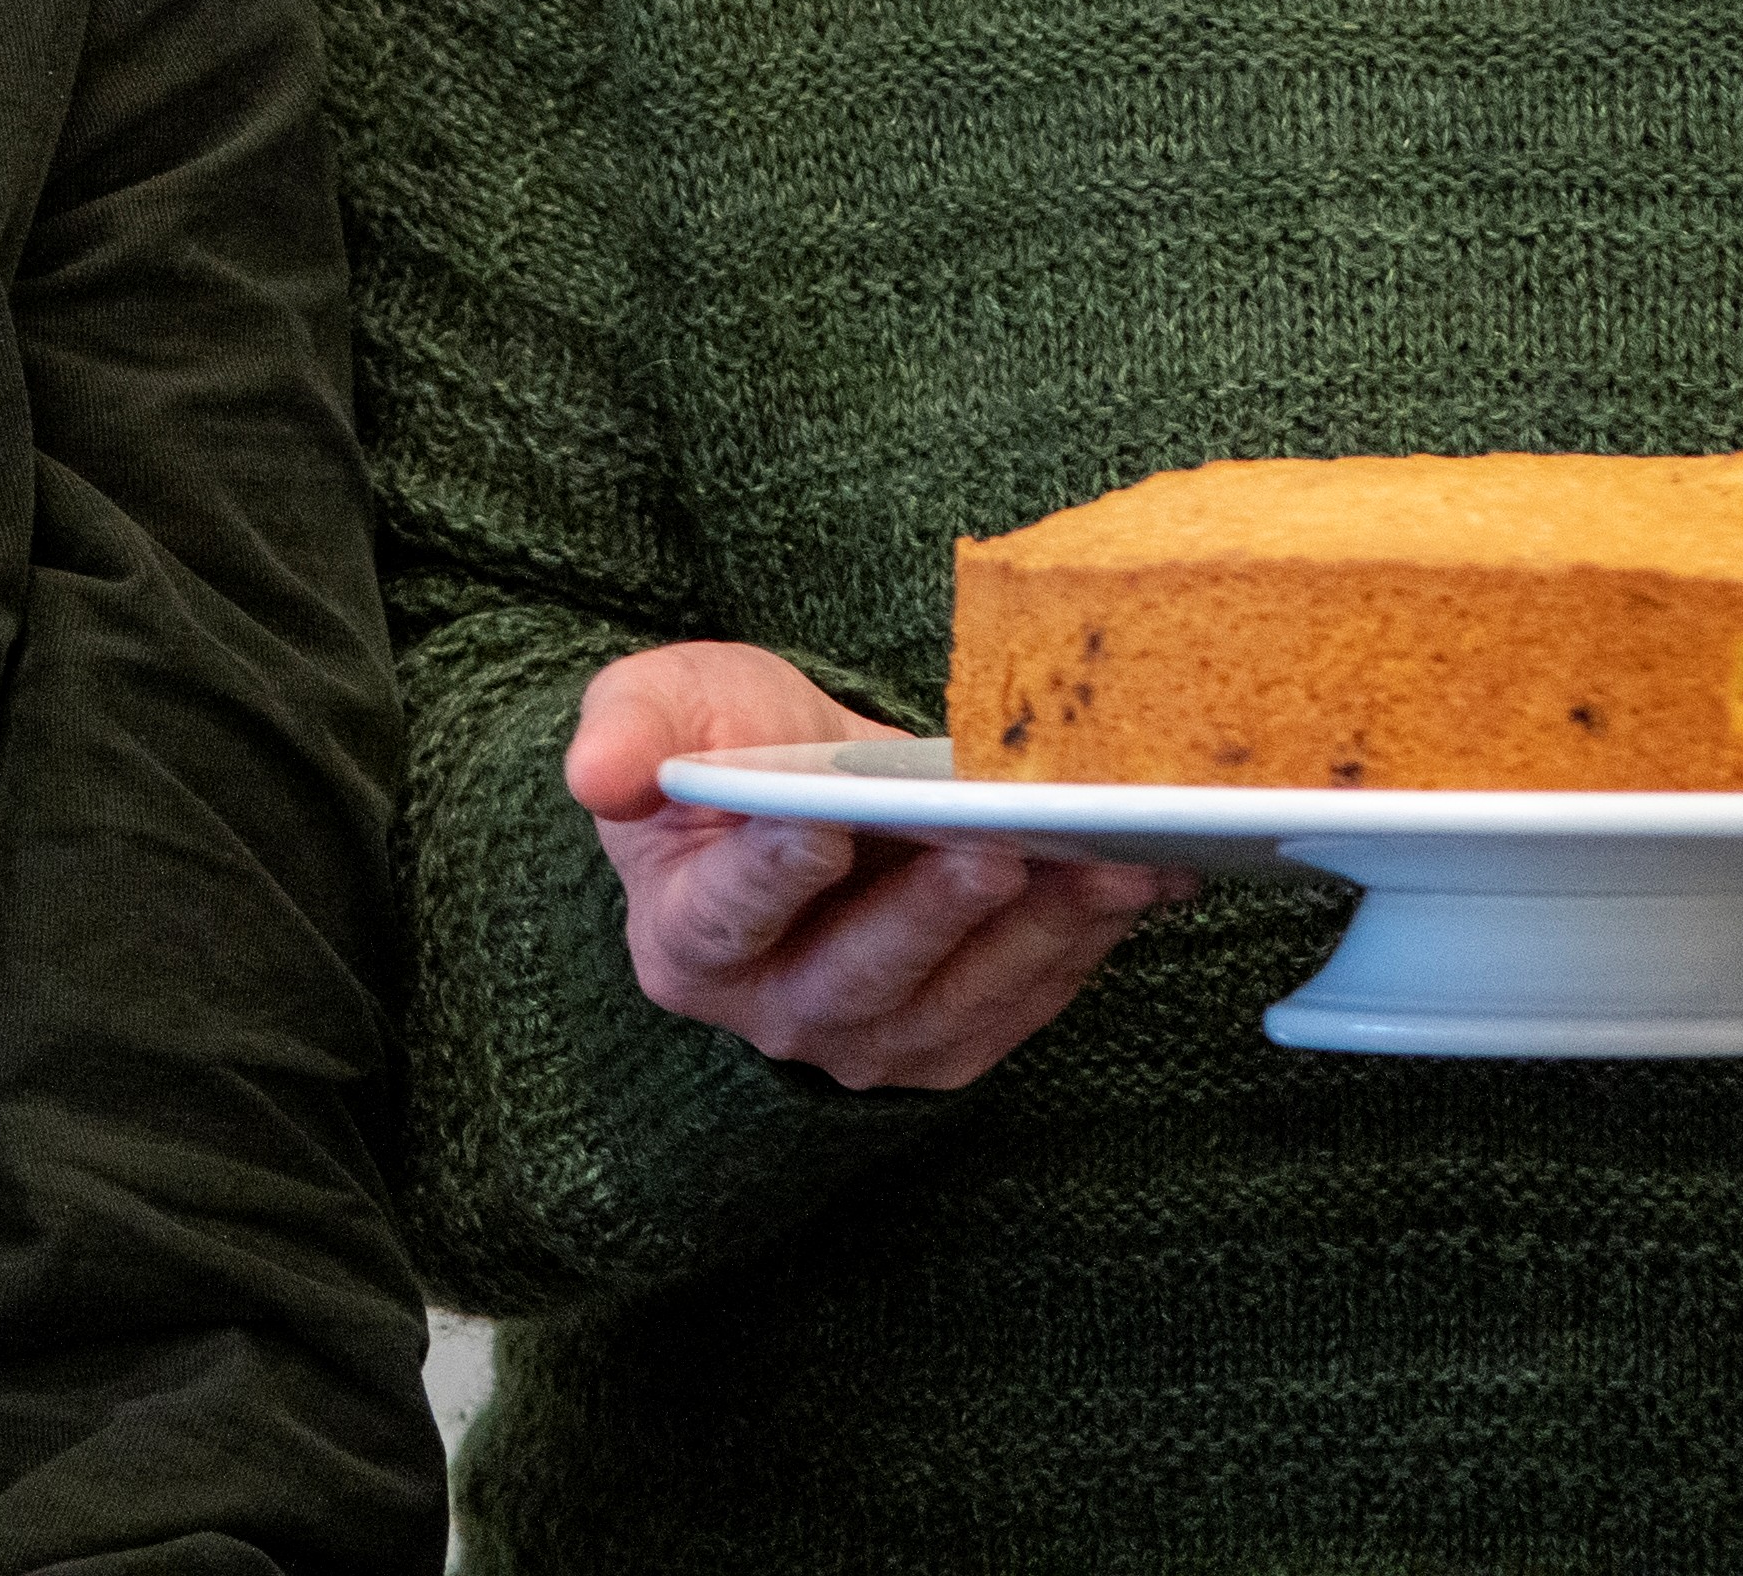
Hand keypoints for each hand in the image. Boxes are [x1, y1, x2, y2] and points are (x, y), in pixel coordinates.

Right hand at [565, 641, 1181, 1095]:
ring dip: (1042, 932)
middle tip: (994, 852)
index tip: (820, 823)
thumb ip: (629, 728)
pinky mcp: (956, 1036)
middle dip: (931, 914)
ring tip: (1108, 860)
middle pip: (857, 975)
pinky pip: (1029, 998)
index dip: (773, 873)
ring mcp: (871, 1037)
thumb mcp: (663, 705)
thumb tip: (594, 771)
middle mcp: (776, 1009)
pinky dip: (1092, 940)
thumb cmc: (726, 747)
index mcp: (687, 938)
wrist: (801, 791)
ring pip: (960, 998)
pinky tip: (1148, 876)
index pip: (727, 915)